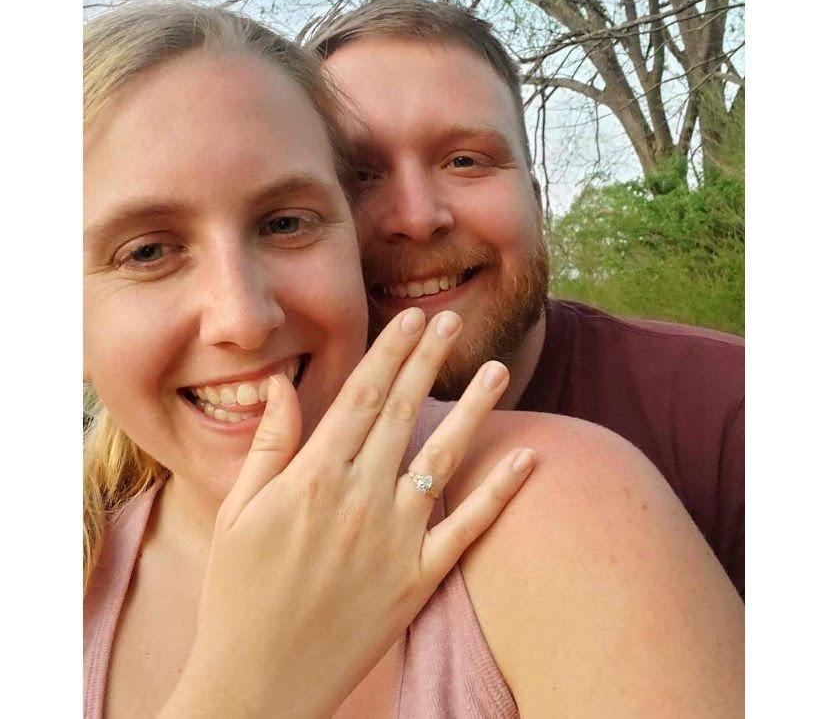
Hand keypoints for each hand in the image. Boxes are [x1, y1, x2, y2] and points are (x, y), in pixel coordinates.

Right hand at [162, 308, 535, 718]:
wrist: (260, 682)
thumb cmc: (239, 593)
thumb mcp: (238, 511)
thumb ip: (269, 445)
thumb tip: (283, 385)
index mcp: (314, 476)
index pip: (361, 396)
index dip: (389, 352)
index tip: (410, 318)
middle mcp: (361, 498)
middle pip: (404, 412)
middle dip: (429, 359)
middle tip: (454, 320)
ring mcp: (395, 538)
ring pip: (444, 457)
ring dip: (474, 410)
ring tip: (498, 369)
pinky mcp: (419, 577)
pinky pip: (468, 527)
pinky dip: (499, 492)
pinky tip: (527, 460)